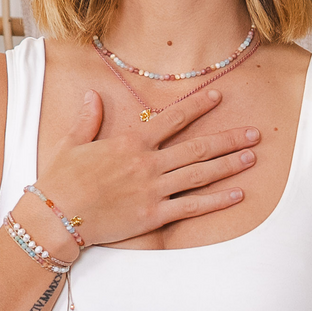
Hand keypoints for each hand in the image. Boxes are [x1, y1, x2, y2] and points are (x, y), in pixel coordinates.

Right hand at [31, 84, 259, 247]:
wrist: (56, 216)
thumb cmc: (60, 180)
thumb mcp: (72, 143)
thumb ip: (88, 119)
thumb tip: (93, 95)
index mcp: (130, 143)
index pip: (172, 119)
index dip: (198, 107)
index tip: (219, 97)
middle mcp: (147, 163)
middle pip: (197, 147)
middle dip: (229, 138)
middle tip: (255, 133)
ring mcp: (153, 190)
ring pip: (200, 174)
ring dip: (229, 165)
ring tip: (252, 158)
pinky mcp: (153, 215)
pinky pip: (192, 206)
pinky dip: (217, 201)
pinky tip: (237, 194)